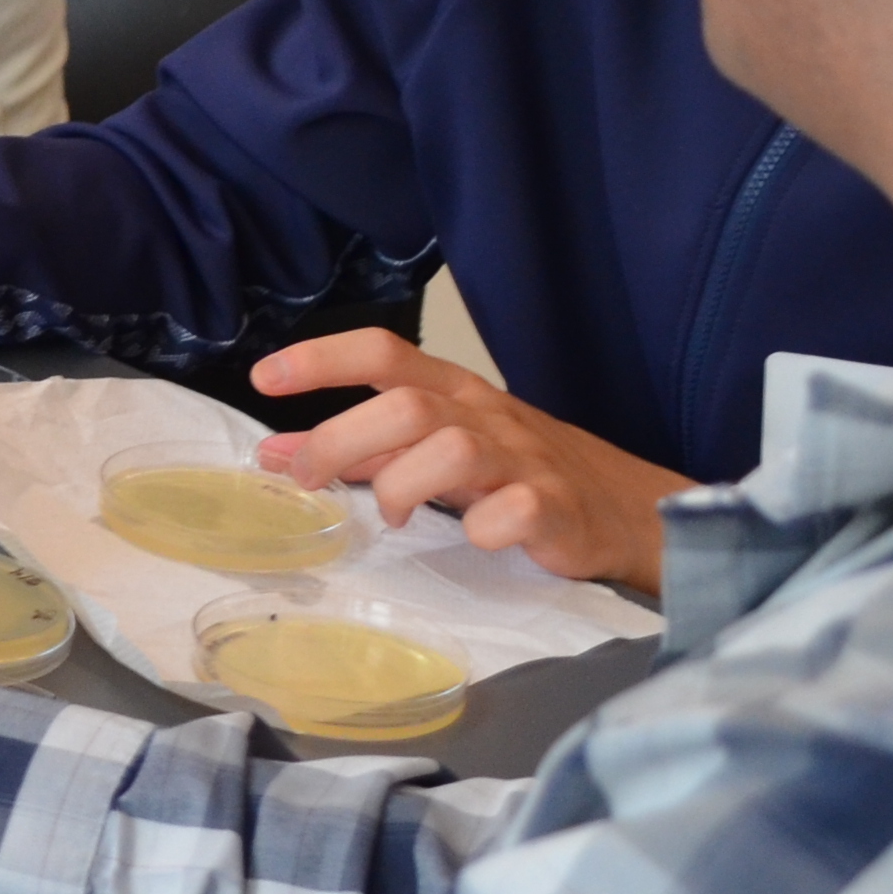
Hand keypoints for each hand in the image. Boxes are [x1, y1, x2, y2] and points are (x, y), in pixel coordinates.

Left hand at [249, 327, 687, 590]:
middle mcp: (487, 417)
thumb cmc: (517, 474)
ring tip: (388, 516)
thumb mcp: (436, 449)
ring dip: (401, 485)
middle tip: (307, 480)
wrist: (629, 510)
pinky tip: (472, 540)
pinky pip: (514, 511)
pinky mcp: (558, 510)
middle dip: (340, 439)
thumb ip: (362, 449)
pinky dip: (483, 528)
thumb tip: (276, 451)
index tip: (264, 378)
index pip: (384, 353)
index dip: (322, 359)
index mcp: (455, 393)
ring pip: (452, 450)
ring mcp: (525, 462)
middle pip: (405, 406)